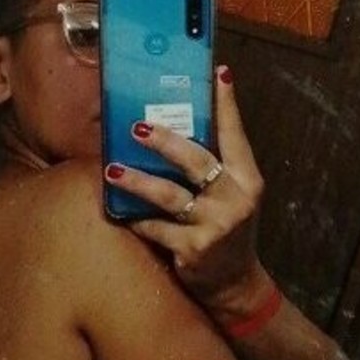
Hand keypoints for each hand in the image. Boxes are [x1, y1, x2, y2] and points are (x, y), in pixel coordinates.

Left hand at [104, 67, 272, 317]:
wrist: (235, 285)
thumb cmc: (226, 230)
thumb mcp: (232, 195)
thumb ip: (214, 165)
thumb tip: (177, 125)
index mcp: (248, 179)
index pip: (235, 135)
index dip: (226, 105)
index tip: (217, 74)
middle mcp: (236, 199)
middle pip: (197, 161)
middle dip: (166, 141)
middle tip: (137, 128)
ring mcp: (215, 226)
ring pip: (170, 196)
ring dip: (137, 181)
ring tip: (112, 170)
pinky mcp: (194, 250)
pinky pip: (156, 228)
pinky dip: (137, 219)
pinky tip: (120, 211)